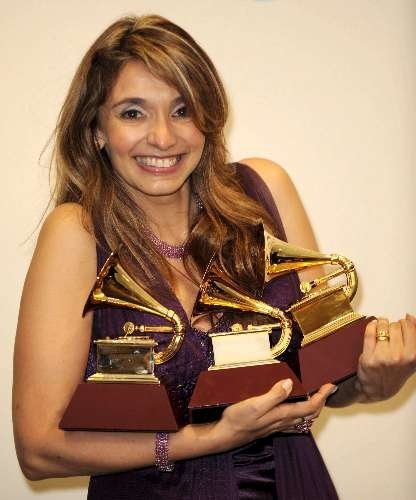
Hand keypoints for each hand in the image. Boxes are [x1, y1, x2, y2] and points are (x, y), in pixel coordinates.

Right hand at [209, 379, 335, 451]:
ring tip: (317, 396)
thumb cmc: (238, 418)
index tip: (330, 385)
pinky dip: (302, 414)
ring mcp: (278, 425)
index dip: (322, 396)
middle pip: (310, 414)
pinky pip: (293, 422)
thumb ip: (273, 395)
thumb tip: (290, 383)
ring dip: (314, 408)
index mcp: (282, 414)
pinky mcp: (272, 426)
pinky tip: (298, 410)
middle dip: (322, 401)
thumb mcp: (254, 404)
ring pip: (303, 419)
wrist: (226, 434)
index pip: (310, 406)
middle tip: (327, 389)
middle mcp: (283, 421)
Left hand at [355, 315, 415, 401]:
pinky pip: (369, 332)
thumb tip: (411, 317)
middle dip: (392, 325)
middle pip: (395, 326)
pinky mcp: (368, 356)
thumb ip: (413, 339)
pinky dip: (371, 325)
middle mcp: (399, 357)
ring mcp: (383, 357)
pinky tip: (373, 326)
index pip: (410, 327)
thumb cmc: (394, 374)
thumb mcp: (410, 359)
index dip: (405, 323)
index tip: (402, 324)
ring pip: (382, 327)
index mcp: (413, 357)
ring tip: (381, 327)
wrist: (376, 390)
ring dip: (381, 323)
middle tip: (390, 329)